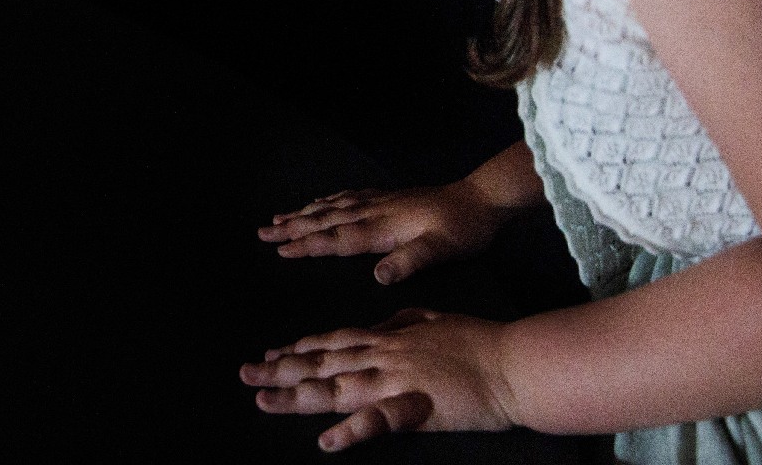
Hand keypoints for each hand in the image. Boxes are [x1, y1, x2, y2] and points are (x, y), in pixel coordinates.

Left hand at [239, 309, 518, 450]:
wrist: (514, 363)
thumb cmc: (481, 342)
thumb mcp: (435, 319)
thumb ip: (404, 321)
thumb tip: (382, 322)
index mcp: (389, 336)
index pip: (334, 341)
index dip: (300, 349)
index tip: (272, 354)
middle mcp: (384, 355)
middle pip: (322, 362)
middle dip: (282, 369)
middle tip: (247, 374)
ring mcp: (396, 380)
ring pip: (336, 388)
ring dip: (297, 395)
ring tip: (264, 401)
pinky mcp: (416, 407)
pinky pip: (377, 421)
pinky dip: (350, 431)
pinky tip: (326, 441)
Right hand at [258, 181, 506, 283]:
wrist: (482, 199)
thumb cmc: (463, 230)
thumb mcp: (442, 250)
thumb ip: (410, 261)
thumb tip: (377, 276)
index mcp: (383, 229)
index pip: (337, 239)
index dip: (307, 245)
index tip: (280, 249)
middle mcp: (375, 212)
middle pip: (326, 220)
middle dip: (293, 227)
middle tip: (263, 231)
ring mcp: (380, 202)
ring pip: (333, 207)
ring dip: (304, 213)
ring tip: (280, 217)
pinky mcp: (389, 198)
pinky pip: (348, 197)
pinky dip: (328, 201)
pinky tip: (321, 202)